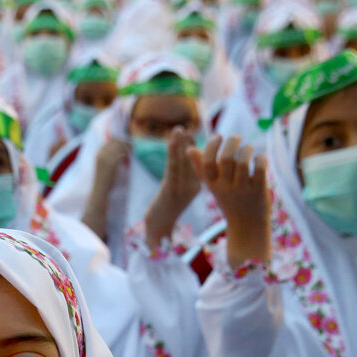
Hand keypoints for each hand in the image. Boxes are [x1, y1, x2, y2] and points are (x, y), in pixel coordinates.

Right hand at [95, 137, 128, 179]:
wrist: (100, 190)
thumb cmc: (103, 180)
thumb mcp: (103, 165)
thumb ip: (109, 156)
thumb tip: (120, 149)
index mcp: (98, 153)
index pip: (111, 140)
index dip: (120, 141)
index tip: (127, 146)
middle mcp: (101, 153)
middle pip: (116, 142)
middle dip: (125, 144)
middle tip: (132, 149)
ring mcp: (106, 158)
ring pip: (120, 147)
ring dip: (127, 150)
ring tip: (130, 157)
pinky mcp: (112, 163)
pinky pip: (122, 154)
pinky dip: (127, 157)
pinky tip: (128, 163)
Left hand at [144, 127, 201, 249]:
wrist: (158, 229)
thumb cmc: (167, 209)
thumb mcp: (179, 191)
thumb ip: (184, 175)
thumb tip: (185, 154)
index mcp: (197, 187)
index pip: (196, 163)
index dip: (192, 148)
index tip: (190, 134)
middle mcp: (193, 188)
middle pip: (191, 160)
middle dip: (187, 142)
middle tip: (185, 128)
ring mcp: (183, 189)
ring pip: (182, 162)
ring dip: (180, 144)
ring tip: (179, 129)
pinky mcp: (172, 190)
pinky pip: (173, 167)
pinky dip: (173, 152)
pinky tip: (173, 140)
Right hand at [188, 134, 269, 269]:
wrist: (246, 226)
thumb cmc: (229, 200)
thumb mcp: (213, 186)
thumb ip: (201, 168)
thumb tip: (190, 149)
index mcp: (212, 184)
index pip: (208, 162)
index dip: (212, 146)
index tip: (219, 136)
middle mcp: (225, 187)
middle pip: (226, 158)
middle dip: (233, 142)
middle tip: (237, 138)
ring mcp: (242, 189)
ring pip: (243, 161)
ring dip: (247, 149)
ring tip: (248, 149)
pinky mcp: (258, 190)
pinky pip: (259, 168)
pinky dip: (260, 159)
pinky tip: (259, 159)